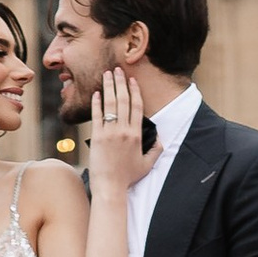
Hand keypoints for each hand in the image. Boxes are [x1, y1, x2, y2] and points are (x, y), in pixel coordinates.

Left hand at [87, 61, 158, 199]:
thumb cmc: (128, 177)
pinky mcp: (97, 137)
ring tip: (107, 75)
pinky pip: (97, 115)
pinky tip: (96, 93)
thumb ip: (156, 150)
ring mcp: (110, 132)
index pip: (137, 107)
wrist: (110, 186)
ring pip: (110, 104)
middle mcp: (124, 130)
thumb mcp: (147, 164)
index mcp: (136, 135)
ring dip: (109, 87)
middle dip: (121, 83)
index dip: (135, 91)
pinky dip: (97, 103)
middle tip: (118, 70)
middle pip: (123, 101)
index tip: (132, 80)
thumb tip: (161, 139)